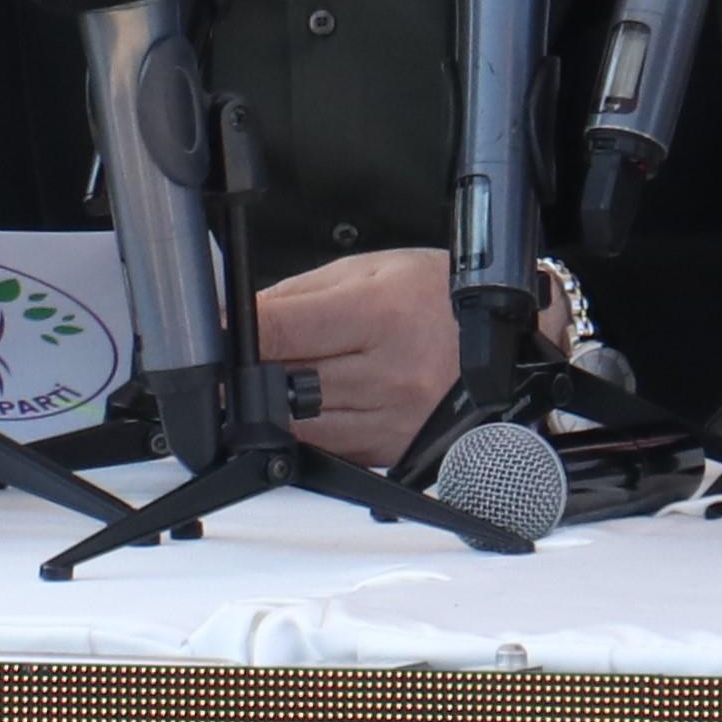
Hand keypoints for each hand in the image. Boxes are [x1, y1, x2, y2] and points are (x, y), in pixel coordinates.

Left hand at [249, 245, 558, 467]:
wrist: (512, 340)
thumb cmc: (442, 296)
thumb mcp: (370, 270)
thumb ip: (298, 294)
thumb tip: (234, 316)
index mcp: (381, 313)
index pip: (278, 328)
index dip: (231, 331)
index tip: (209, 332)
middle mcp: (388, 373)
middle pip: (279, 382)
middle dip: (244, 373)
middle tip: (224, 366)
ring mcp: (392, 419)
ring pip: (296, 425)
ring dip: (268, 408)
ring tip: (263, 386)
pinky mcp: (392, 451)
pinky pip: (327, 450)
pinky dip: (304, 433)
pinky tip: (300, 413)